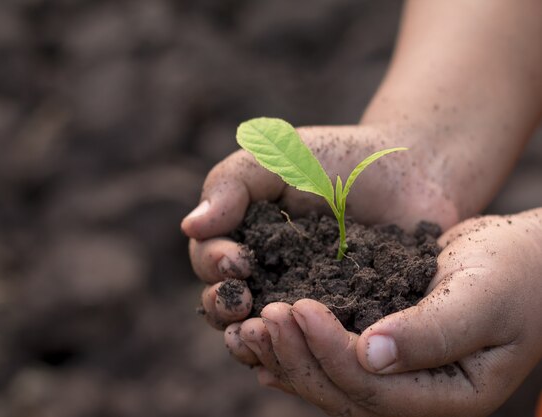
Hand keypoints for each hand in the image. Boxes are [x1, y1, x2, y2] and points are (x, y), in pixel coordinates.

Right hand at [181, 124, 457, 329]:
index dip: (212, 264)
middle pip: (225, 304)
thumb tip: (190, 225)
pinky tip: (301, 351)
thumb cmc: (338, 159)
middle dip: (224, 305)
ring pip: (259, 333)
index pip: (208, 260)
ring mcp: (300, 302)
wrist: (410, 172)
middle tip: (242, 300)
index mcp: (243, 237)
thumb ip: (233, 183)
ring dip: (249, 338)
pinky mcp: (337, 323)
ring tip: (258, 334)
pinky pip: (309, 346)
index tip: (237, 259)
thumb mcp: (279, 157)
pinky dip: (295, 352)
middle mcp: (265, 275)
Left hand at [230, 211, 541, 415]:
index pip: (374, 390)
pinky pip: (335, 361)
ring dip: (288, 356)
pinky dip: (299, 351)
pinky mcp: (383, 352)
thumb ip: (433, 332)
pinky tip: (266, 341)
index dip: (329, 352)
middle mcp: (418, 395)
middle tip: (260, 319)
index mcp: (449, 395)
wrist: (524, 260)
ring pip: (331, 381)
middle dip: (297, 357)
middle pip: (343, 393)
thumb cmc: (514, 272)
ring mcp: (399, 378)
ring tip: (249, 327)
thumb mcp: (482, 297)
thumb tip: (370, 356)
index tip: (296, 307)